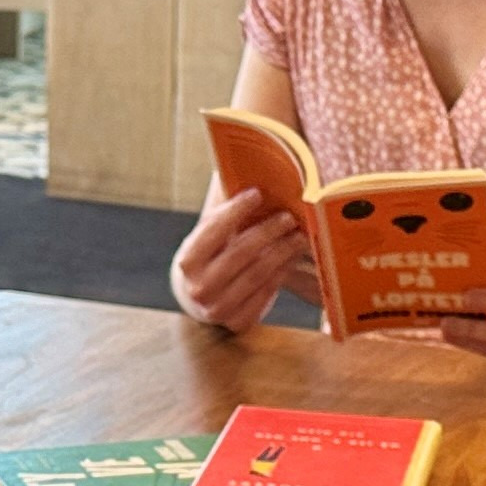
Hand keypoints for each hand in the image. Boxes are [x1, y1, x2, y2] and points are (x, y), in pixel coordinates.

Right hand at [174, 187, 313, 331]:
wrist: (198, 298)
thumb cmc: (208, 257)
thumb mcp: (206, 235)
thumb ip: (222, 207)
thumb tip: (236, 163)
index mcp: (187, 261)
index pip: (213, 230)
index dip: (236, 210)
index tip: (257, 194)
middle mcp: (199, 288)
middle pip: (240, 253)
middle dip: (268, 231)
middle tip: (288, 216)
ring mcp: (218, 309)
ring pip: (258, 274)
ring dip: (282, 251)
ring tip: (298, 234)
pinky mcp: (237, 321)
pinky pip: (266, 293)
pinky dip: (282, 273)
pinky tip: (291, 257)